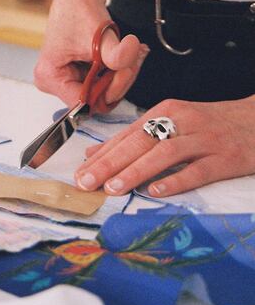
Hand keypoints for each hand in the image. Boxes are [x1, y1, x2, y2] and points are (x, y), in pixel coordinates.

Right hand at [34, 0, 148, 111]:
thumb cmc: (78, 9)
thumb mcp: (100, 34)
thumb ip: (117, 53)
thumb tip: (130, 58)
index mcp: (50, 77)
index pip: (84, 103)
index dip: (109, 90)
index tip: (125, 70)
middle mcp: (54, 82)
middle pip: (96, 99)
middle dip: (119, 80)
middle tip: (133, 59)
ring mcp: (66, 79)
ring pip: (103, 92)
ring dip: (122, 74)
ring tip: (132, 52)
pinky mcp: (77, 75)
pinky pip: (103, 82)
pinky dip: (118, 70)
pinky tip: (126, 54)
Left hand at [75, 96, 254, 195]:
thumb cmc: (210, 124)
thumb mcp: (172, 123)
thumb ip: (136, 138)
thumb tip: (96, 155)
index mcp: (166, 112)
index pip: (128, 134)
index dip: (103, 154)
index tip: (80, 172)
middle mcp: (183, 122)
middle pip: (141, 142)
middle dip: (111, 162)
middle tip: (87, 182)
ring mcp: (204, 140)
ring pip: (166, 154)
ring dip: (137, 171)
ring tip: (114, 187)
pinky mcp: (225, 158)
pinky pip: (198, 170)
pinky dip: (176, 181)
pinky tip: (156, 192)